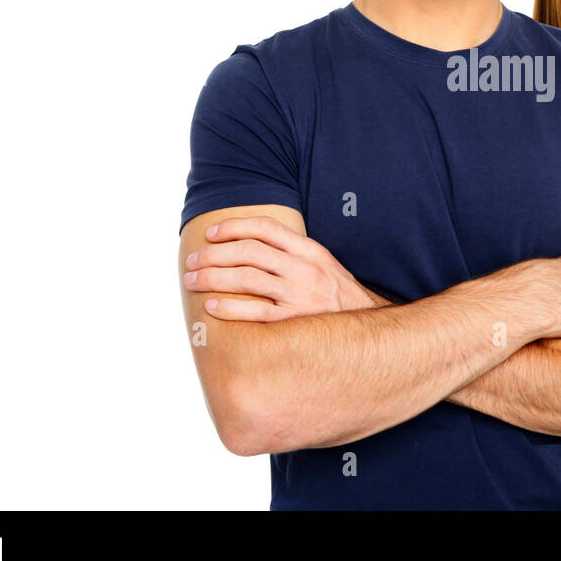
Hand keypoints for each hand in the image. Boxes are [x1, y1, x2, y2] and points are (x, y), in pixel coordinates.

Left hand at [184, 216, 376, 321]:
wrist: (367, 333)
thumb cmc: (338, 298)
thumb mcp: (323, 266)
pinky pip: (254, 312)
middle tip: (193, 261)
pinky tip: (211, 307)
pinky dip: (228, 307)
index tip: (212, 234)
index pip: (266, 228)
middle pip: (249, 252)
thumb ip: (294, 253)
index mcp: (310, 251)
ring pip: (246, 278)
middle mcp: (305, 269)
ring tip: (193, 280)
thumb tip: (252, 245)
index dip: (234, 227)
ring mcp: (300, 295)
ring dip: (212, 277)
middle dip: (214, 254)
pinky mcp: (294, 322)